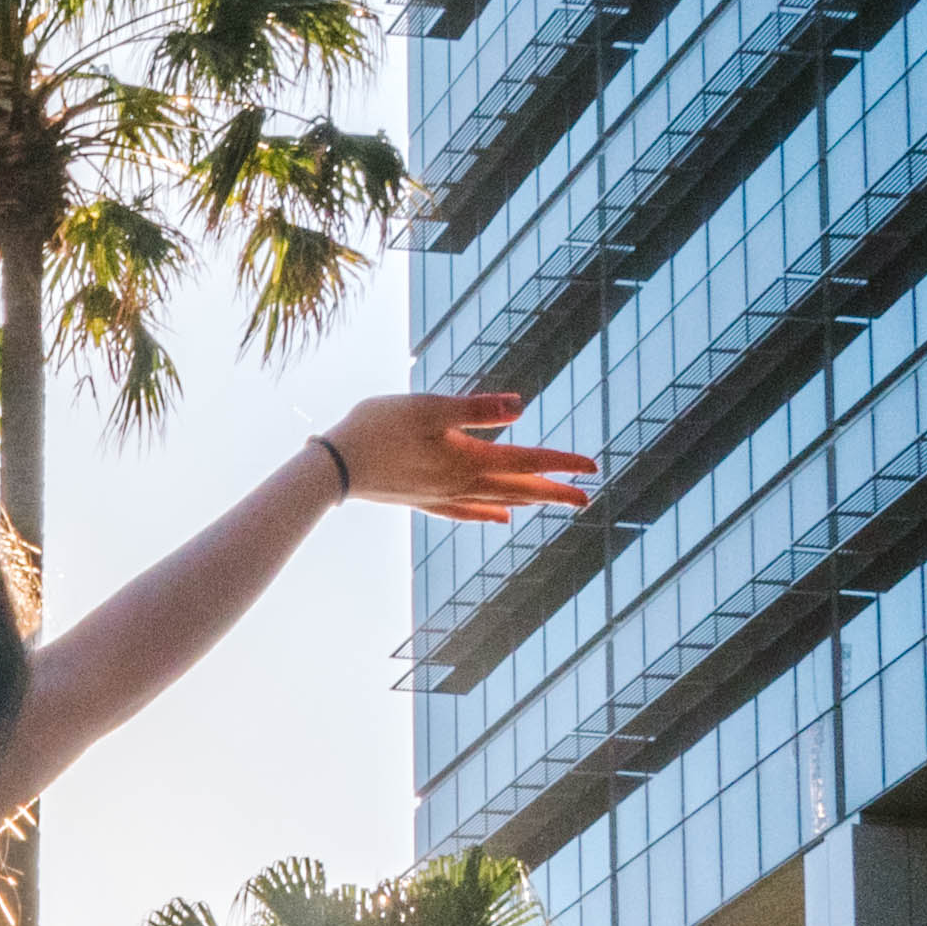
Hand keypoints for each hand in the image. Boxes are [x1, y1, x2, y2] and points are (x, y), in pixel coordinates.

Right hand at [317, 389, 593, 521]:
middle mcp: (462, 484)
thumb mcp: (429, 407)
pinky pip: (467, 512)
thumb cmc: (377, 427)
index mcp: (468, 458)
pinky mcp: (424, 502)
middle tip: (586, 497)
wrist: (334, 467)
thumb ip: (476, 408)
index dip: (562, 462)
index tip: (592, 467)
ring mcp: (443, 497)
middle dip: (554, 491)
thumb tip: (522, 407)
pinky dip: (489, 515)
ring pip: (497, 502)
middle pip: (519, 488)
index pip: (527, 460)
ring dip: (528, 502)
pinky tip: (499, 519)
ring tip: (551, 504)